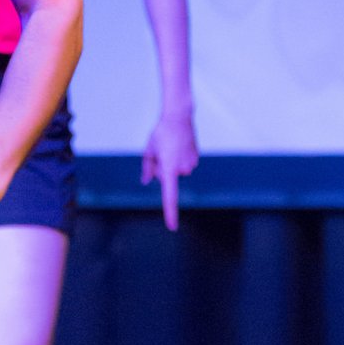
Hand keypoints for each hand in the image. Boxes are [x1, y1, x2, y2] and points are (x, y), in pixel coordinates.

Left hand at [142, 111, 198, 231]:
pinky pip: (184, 164)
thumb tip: (146, 181)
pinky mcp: (196, 159)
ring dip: (171, 163)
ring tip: (170, 146)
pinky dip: (180, 158)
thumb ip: (147, 168)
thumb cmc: (161, 133)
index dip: (170, 212)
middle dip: (161, 169)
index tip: (172, 227)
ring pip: (177, 171)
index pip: (170, 196)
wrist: (179, 117)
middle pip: (167, 178)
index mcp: (169, 168)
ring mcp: (191, 164)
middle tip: (161, 151)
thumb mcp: (149, 150)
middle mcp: (183, 169)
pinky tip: (179, 146)